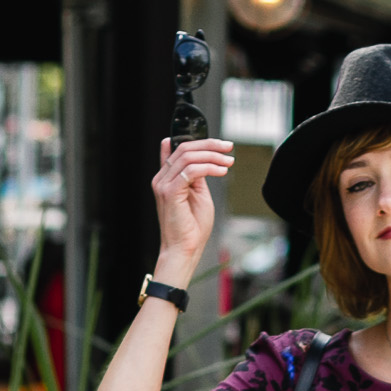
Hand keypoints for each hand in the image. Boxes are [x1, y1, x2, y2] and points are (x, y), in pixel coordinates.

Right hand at [151, 136, 233, 279]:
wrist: (184, 249)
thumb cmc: (192, 228)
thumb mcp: (198, 195)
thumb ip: (198, 177)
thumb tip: (206, 161)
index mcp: (167, 178)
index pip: (177, 148)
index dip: (197, 140)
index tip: (219, 143)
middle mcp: (162, 178)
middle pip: (184, 148)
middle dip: (209, 144)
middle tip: (229, 146)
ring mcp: (163, 184)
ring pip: (188, 156)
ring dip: (212, 155)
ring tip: (229, 161)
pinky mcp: (170, 192)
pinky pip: (191, 171)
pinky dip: (209, 168)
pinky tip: (222, 171)